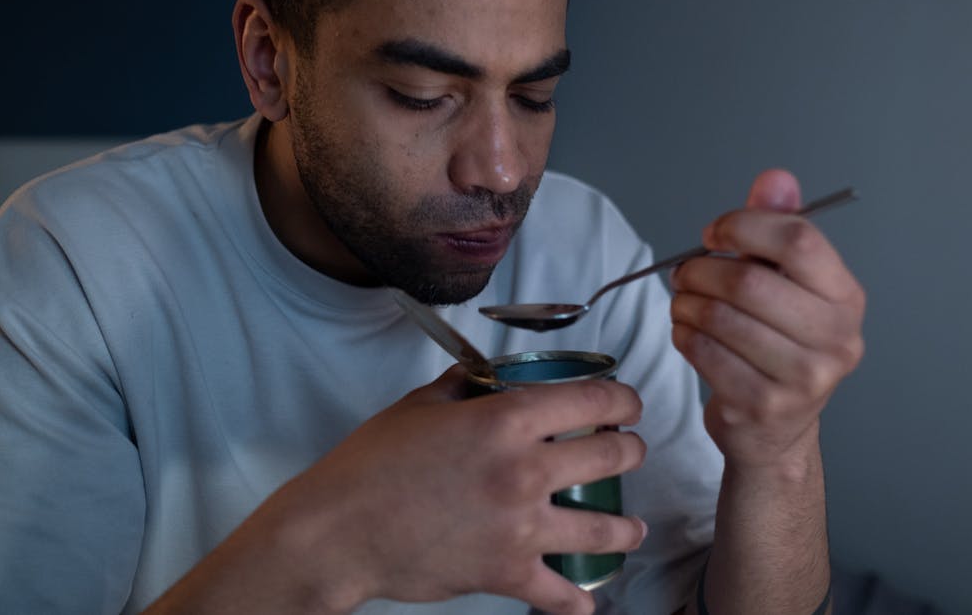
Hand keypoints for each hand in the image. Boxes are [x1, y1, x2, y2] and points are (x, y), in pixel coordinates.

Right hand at [251, 365, 647, 613]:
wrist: (338, 530)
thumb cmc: (371, 464)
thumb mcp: (421, 405)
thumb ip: (466, 386)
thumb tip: (489, 378)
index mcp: (507, 420)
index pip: (593, 399)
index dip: (622, 398)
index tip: (627, 403)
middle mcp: (526, 470)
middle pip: (613, 456)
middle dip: (632, 451)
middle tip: (629, 451)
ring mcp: (521, 527)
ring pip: (605, 528)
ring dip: (626, 526)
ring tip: (632, 527)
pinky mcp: (507, 573)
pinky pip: (560, 595)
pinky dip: (577, 602)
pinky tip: (585, 601)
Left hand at [669, 169, 864, 468]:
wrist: (777, 430)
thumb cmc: (778, 347)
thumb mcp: (786, 283)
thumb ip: (778, 228)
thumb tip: (776, 179)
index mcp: (846, 298)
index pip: (799, 241)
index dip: (745, 226)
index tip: (714, 233)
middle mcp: (836, 339)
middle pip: (750, 282)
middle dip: (702, 270)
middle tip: (685, 272)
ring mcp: (804, 378)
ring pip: (721, 318)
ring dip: (686, 304)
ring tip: (683, 303)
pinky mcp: (762, 405)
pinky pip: (705, 353)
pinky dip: (684, 336)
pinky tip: (688, 333)